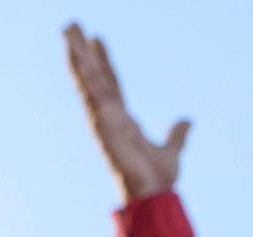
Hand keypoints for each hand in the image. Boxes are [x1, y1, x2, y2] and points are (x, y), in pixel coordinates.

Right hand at [64, 23, 187, 202]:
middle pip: (94, 75)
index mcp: (122, 120)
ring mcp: (102, 116)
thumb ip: (177, 135)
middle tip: (71, 26)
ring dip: (75, 53)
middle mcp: (109, 116)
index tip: (96, 40)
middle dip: (82, 51)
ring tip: (66, 28)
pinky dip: (80, 70)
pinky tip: (72, 51)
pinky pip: (89, 89)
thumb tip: (187, 122)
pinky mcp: (100, 119)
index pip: (111, 83)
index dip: (104, 61)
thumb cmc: (158, 179)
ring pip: (87, 78)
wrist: (153, 193)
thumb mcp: (172, 150)